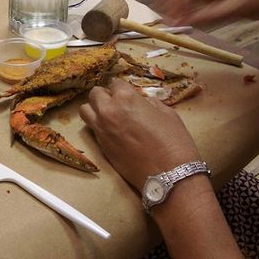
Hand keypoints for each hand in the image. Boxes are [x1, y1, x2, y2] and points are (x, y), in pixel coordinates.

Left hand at [79, 80, 197, 188]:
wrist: (168, 175)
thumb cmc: (173, 142)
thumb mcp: (167, 113)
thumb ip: (149, 103)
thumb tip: (141, 102)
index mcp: (126, 98)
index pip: (115, 83)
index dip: (122, 88)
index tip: (127, 94)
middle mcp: (108, 111)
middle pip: (94, 94)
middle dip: (105, 95)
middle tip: (116, 103)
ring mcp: (101, 129)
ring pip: (85, 110)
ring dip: (95, 109)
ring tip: (108, 115)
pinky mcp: (100, 146)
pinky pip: (92, 129)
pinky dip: (98, 126)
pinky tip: (112, 131)